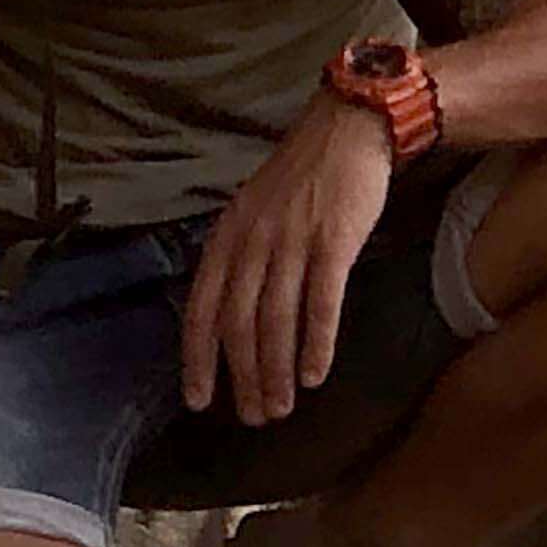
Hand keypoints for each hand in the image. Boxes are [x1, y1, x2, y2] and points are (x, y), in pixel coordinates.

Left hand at [181, 93, 402, 429]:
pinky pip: (320, 303)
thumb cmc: (303, 177)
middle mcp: (252, 243)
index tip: (199, 399)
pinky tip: (316, 374)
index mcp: (226, 237)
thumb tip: (229, 315)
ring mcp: (291, 242)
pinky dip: (316, 343)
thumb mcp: (253, 211)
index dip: (198, 358)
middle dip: (243, 377)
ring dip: (277, 371)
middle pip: (238, 324)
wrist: (348, 130)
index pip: (201, 308)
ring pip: (276, 321)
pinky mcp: (333, 243)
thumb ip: (240, 258)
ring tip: (281, 408)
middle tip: (254, 417)